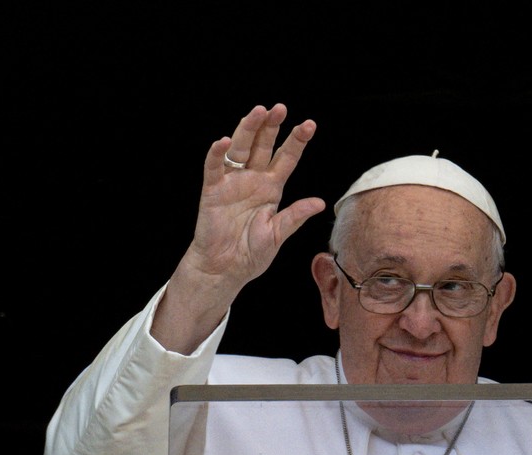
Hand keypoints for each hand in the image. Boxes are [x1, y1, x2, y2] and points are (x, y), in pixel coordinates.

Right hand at [187, 103, 324, 293]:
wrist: (225, 269)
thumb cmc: (251, 254)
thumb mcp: (277, 235)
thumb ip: (294, 217)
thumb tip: (319, 202)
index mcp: (271, 188)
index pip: (286, 158)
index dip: (296, 141)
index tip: (309, 124)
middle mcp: (253, 180)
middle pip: (262, 146)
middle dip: (271, 127)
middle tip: (280, 109)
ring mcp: (232, 182)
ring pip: (240, 149)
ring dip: (248, 130)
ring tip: (258, 112)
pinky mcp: (212, 190)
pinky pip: (214, 167)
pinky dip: (217, 154)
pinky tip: (224, 141)